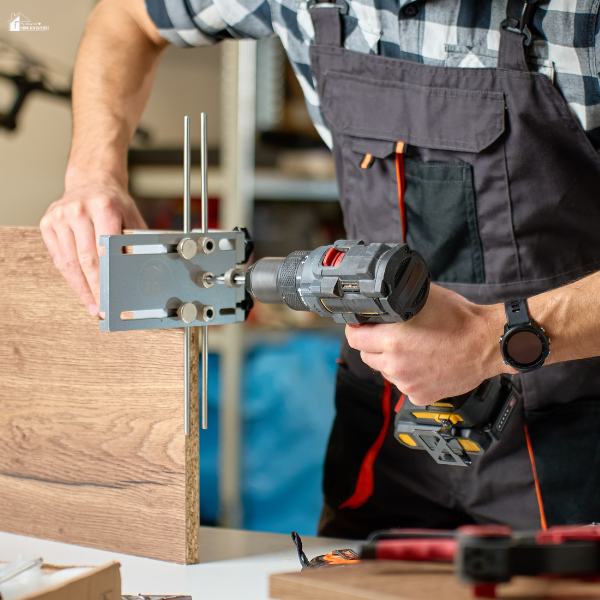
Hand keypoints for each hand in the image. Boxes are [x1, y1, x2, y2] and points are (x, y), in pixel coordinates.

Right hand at [40, 181, 146, 315]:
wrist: (91, 182)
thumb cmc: (116, 205)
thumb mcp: (132, 218)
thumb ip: (136, 242)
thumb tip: (147, 273)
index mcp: (104, 207)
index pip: (104, 250)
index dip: (107, 278)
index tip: (112, 298)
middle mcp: (79, 210)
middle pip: (86, 260)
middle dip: (95, 289)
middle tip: (103, 310)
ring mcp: (60, 216)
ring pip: (69, 263)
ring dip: (81, 288)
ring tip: (93, 305)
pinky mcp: (48, 223)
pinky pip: (59, 258)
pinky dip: (70, 278)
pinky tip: (81, 290)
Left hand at [345, 284, 510, 404]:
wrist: (488, 344)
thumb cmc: (459, 319)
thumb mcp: (422, 298)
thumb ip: (395, 301)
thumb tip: (378, 299)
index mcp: (392, 340)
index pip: (354, 338)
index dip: (356, 329)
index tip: (360, 325)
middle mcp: (395, 365)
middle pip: (367, 356)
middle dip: (373, 345)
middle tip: (390, 336)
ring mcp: (407, 383)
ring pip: (385, 371)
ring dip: (391, 361)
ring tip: (413, 350)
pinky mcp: (419, 396)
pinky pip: (404, 385)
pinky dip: (409, 376)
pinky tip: (425, 364)